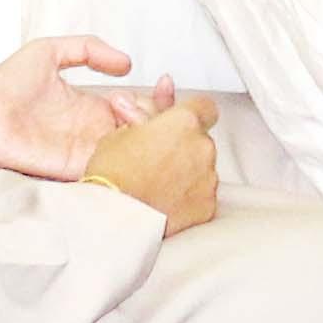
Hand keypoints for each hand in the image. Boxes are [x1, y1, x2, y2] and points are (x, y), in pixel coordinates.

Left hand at [0, 36, 170, 182]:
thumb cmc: (5, 84)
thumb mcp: (49, 50)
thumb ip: (88, 48)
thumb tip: (127, 64)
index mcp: (92, 106)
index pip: (137, 107)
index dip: (158, 97)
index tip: (165, 80)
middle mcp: (93, 130)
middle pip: (142, 131)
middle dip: (156, 114)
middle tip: (140, 100)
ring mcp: (86, 151)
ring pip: (134, 150)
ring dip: (144, 132)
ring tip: (132, 112)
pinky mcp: (75, 168)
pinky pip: (111, 169)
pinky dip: (129, 158)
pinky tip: (132, 138)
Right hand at [78, 94, 219, 233]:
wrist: (115, 216)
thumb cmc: (113, 175)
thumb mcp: (120, 134)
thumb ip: (144, 121)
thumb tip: (146, 118)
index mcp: (184, 122)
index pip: (205, 107)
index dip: (192, 114)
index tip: (181, 124)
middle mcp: (202, 147)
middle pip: (201, 140)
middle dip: (184, 147)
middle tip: (157, 158)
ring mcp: (208, 177)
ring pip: (203, 168)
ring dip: (187, 172)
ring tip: (157, 183)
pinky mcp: (207, 205)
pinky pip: (202, 195)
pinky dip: (188, 197)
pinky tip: (165, 200)